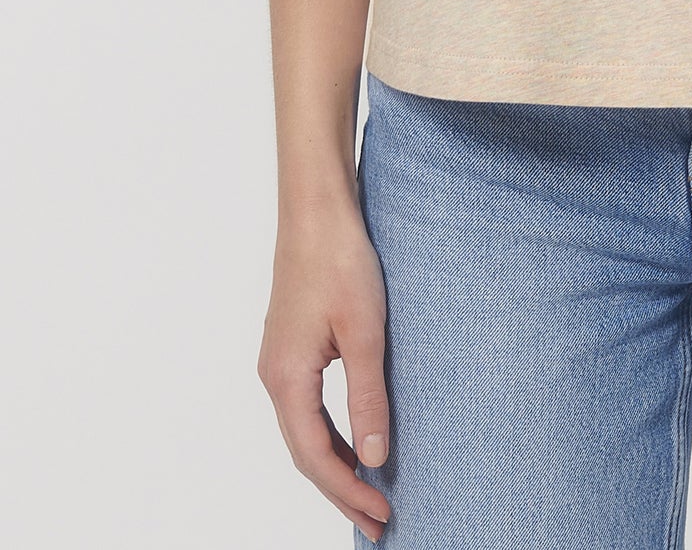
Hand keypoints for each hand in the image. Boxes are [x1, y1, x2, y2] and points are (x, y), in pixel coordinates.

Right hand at [257, 202, 392, 542]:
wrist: (316, 209)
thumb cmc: (340, 260)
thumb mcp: (365, 332)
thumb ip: (368, 397)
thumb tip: (375, 457)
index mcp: (286, 378)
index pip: (316, 456)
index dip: (348, 491)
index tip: (381, 516)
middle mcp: (275, 376)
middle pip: (305, 452)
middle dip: (340, 490)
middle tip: (377, 522)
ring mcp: (280, 361)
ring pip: (304, 431)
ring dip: (335, 463)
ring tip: (369, 491)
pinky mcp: (292, 345)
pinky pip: (307, 407)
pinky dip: (330, 433)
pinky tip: (355, 439)